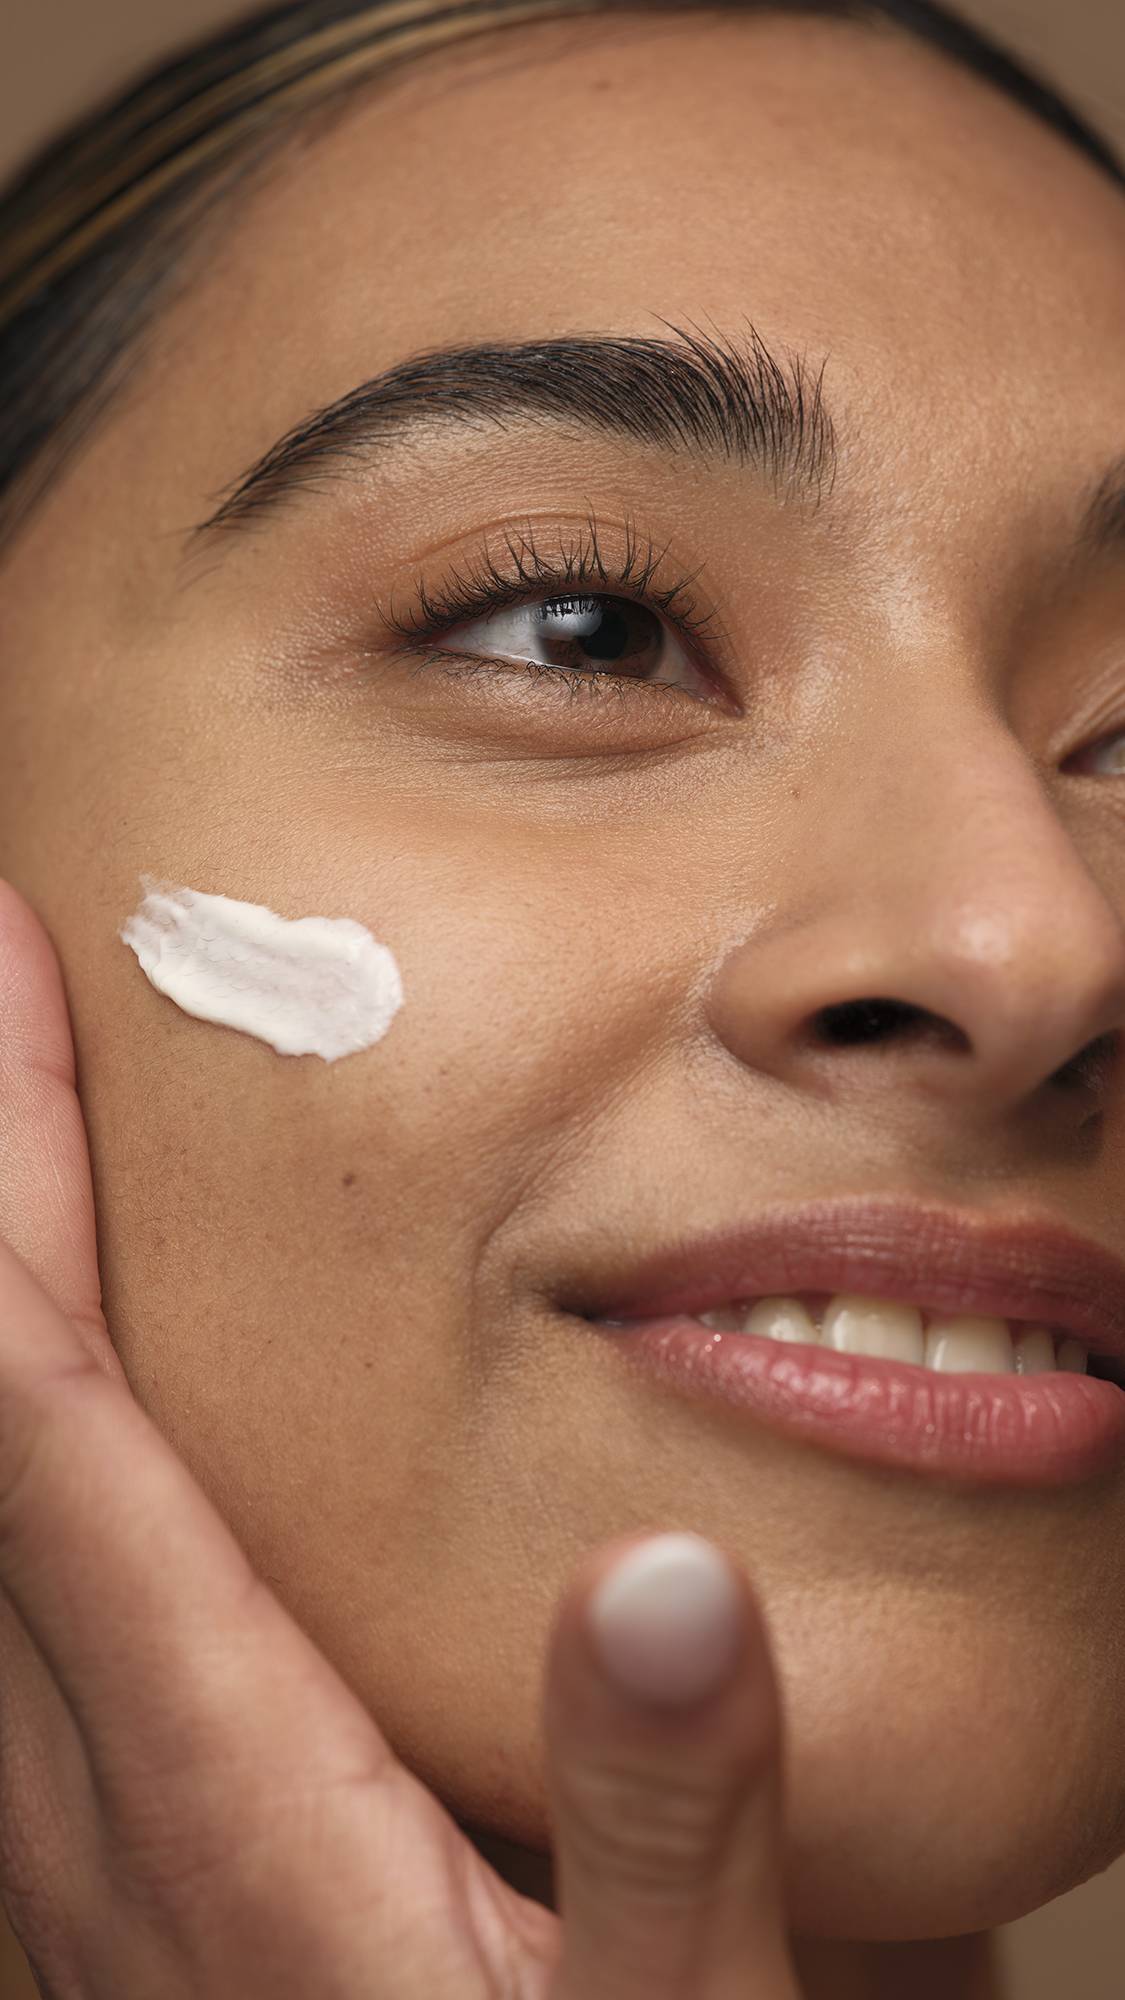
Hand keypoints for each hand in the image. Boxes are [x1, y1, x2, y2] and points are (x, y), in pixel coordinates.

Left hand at [0, 876, 802, 1998]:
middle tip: (2, 989)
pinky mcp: (107, 1879)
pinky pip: (12, 1602)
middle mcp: (101, 1806)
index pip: (54, 1425)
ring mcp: (76, 1849)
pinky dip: (12, 1426)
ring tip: (25, 1136)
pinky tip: (55, 1380)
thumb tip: (649, 1586)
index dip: (11, 1187)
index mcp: (229, 1805)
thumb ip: (667, 1828)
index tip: (13, 980)